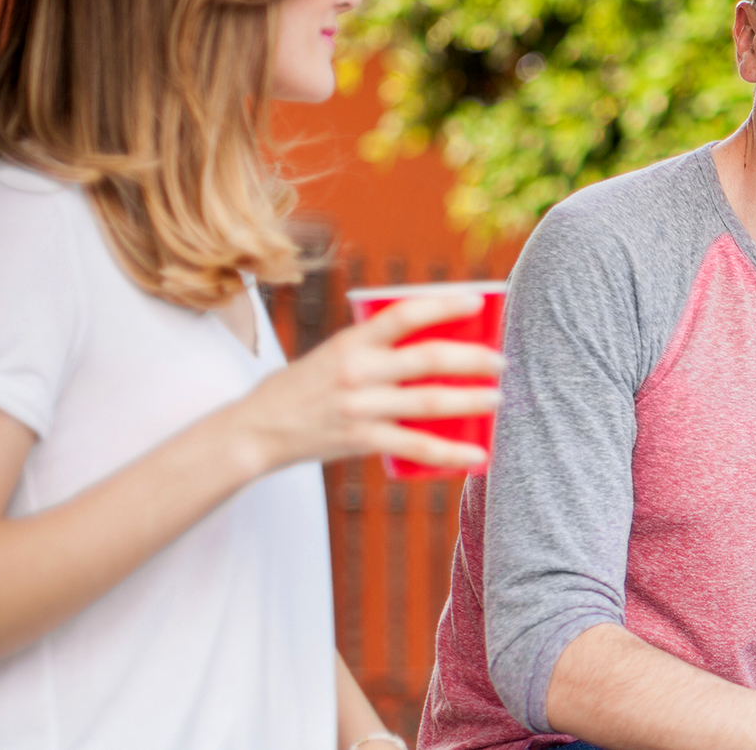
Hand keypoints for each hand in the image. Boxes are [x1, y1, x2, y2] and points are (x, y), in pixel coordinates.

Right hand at [221, 295, 503, 474]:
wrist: (253, 433)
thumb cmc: (299, 390)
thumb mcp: (330, 356)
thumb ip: (372, 351)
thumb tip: (430, 348)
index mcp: (350, 343)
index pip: (403, 314)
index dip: (442, 305)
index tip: (476, 300)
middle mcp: (357, 371)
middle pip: (427, 359)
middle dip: (472, 358)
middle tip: (501, 361)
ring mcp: (359, 407)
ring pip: (429, 402)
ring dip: (471, 400)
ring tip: (497, 398)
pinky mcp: (359, 439)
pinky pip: (415, 446)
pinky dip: (450, 451)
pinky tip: (477, 454)